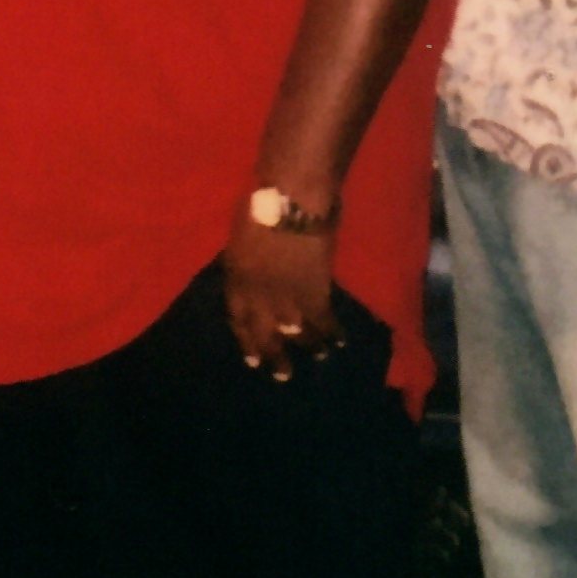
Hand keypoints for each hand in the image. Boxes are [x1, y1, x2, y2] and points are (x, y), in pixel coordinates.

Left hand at [222, 198, 341, 379]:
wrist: (290, 202)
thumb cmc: (260, 205)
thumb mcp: (240, 238)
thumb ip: (245, 261)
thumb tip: (253, 271)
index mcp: (237, 282)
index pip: (239, 320)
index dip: (246, 340)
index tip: (253, 358)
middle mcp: (259, 299)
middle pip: (266, 335)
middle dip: (274, 356)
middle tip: (282, 375)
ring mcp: (287, 299)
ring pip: (296, 333)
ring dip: (307, 348)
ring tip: (317, 357)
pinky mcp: (316, 293)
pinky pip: (323, 320)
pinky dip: (332, 332)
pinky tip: (339, 341)